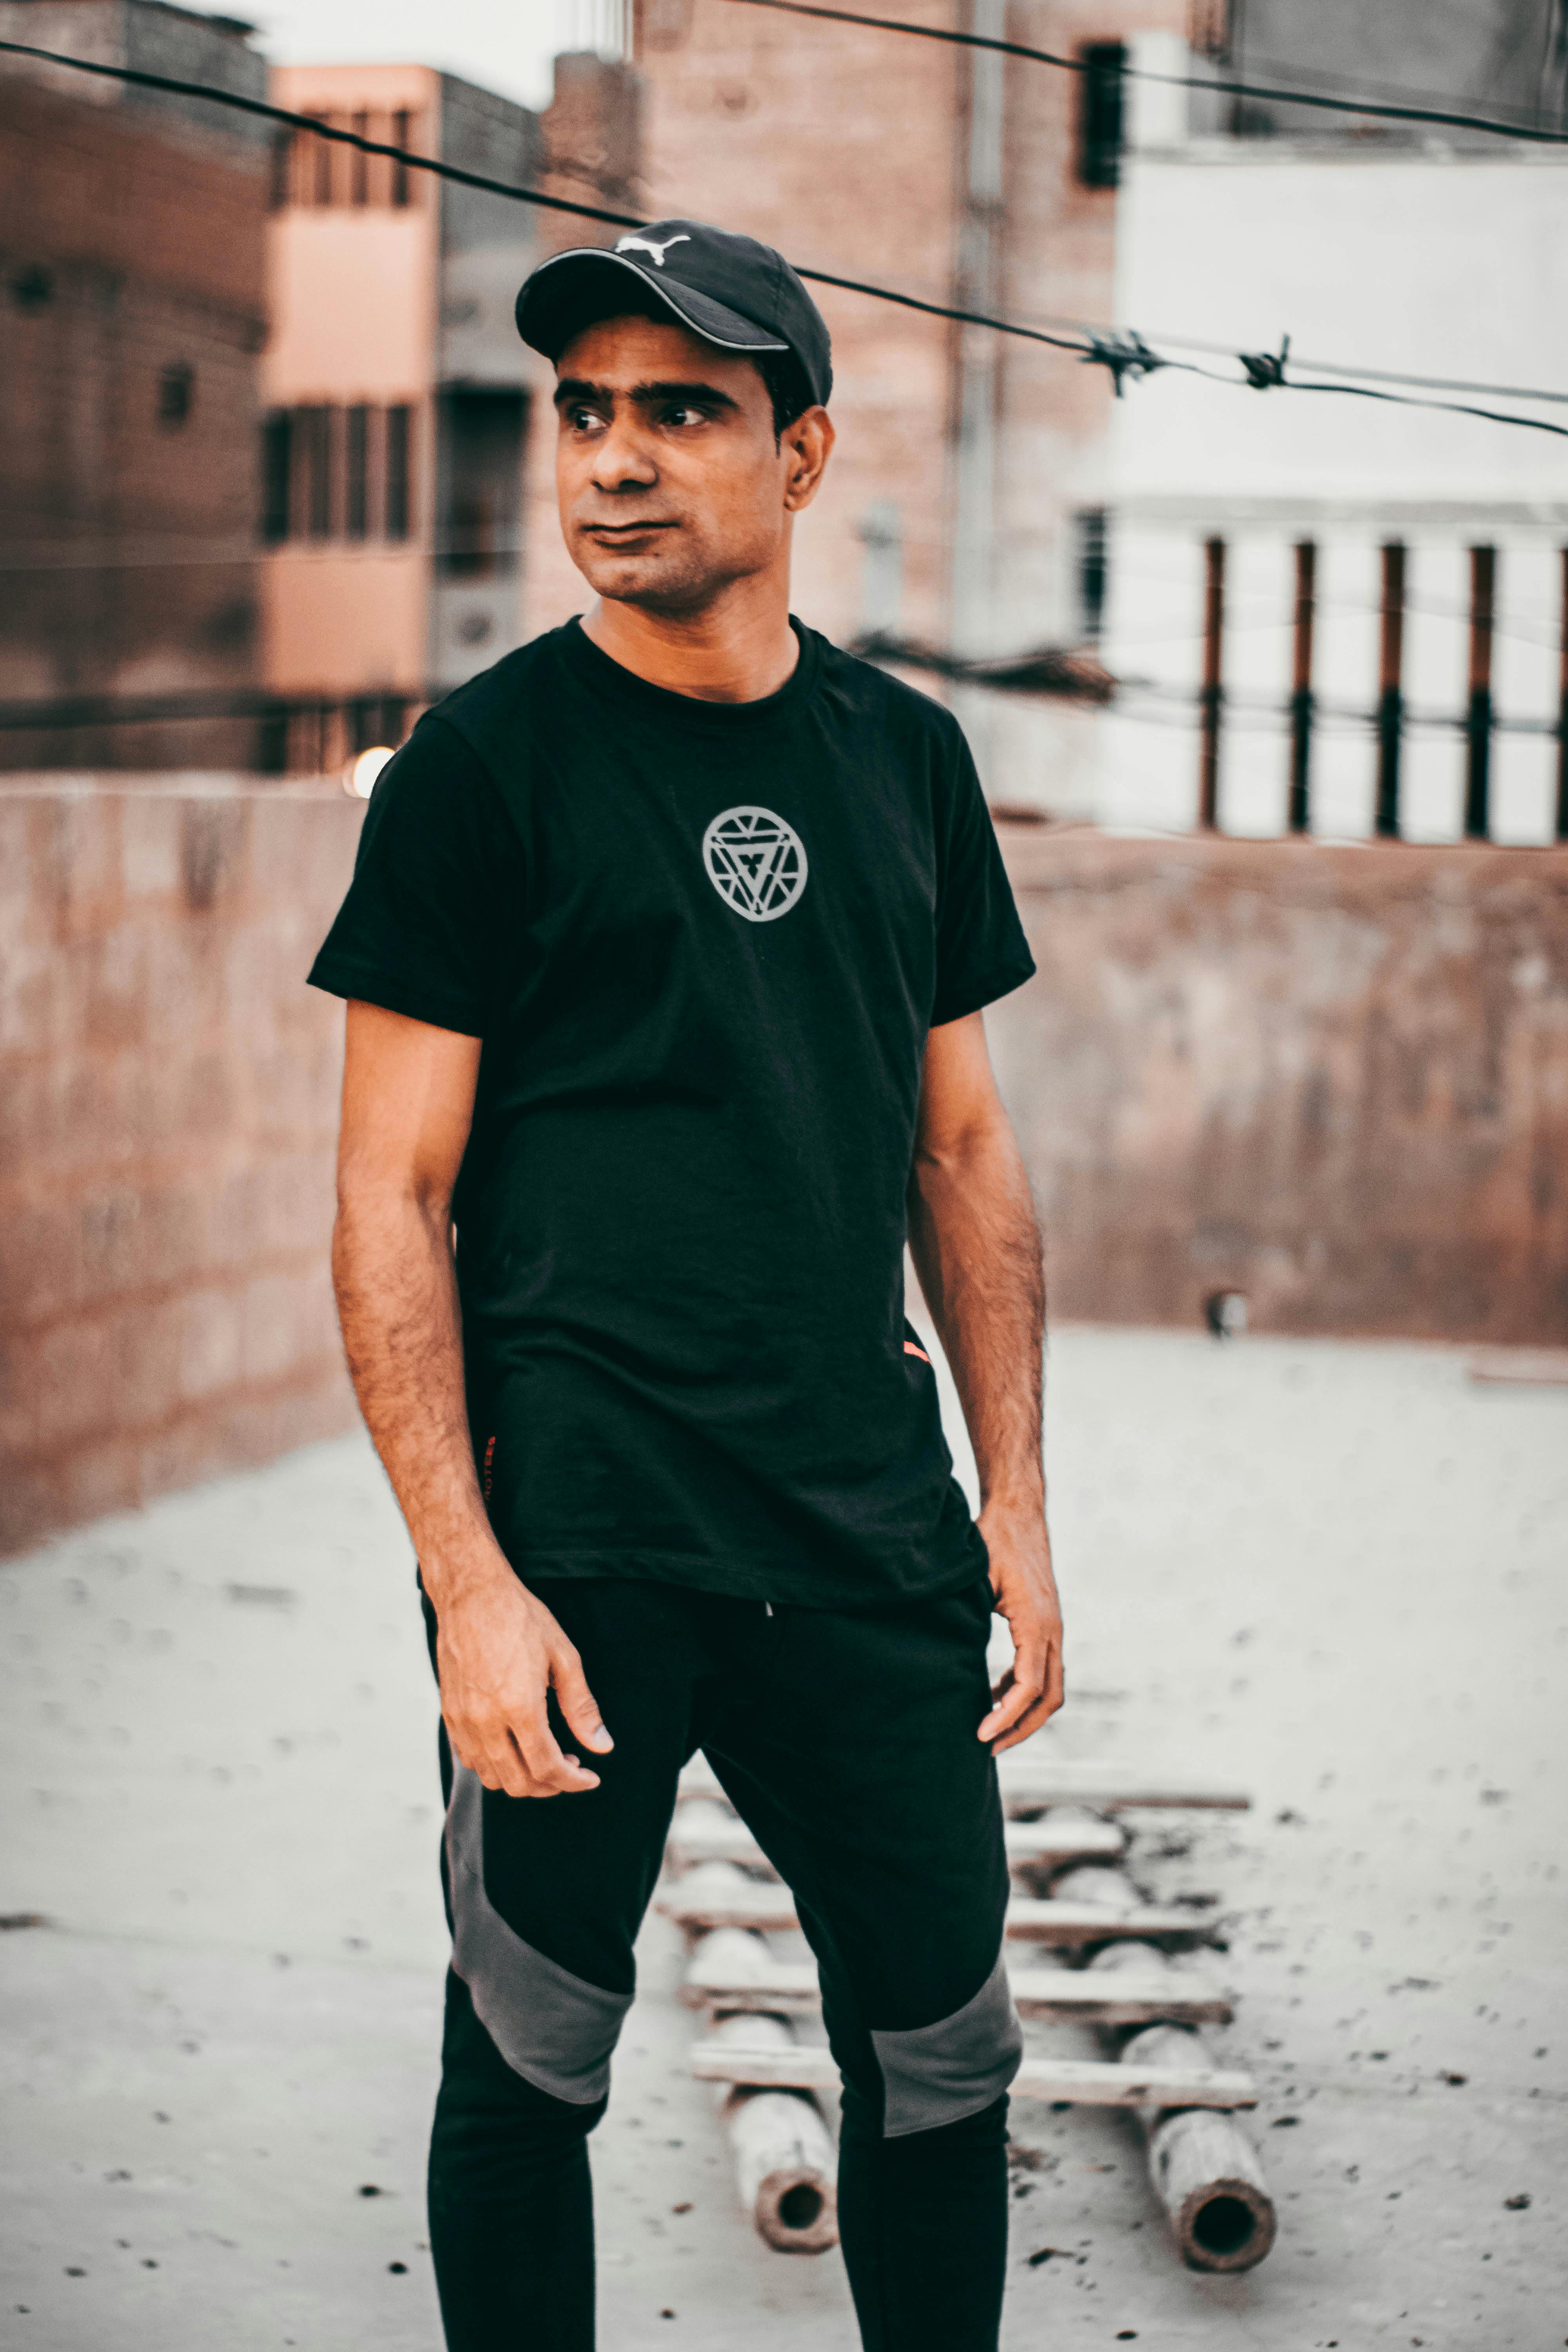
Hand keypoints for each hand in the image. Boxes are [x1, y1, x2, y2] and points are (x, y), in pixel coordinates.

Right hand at [432, 1552, 612, 1797]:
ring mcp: (463, 1720)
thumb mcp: (564, 1657)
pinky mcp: (450, 1713)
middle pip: (519, 1783)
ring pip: (492, 1777)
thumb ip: (582, 1707)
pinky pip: (470, 1759)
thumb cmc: (519, 1618)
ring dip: (523, 1780)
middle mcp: (486, 1721)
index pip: (548, 1767)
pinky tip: (514, 1747)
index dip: (573, 1782)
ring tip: (545, 1759)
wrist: (471, 1593)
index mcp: (519, 1707)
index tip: (591, 1778)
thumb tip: (602, 1746)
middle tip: (572, 1769)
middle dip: (551, 1786)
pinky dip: (495, 1767)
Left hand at [976, 1497, 1063, 1754]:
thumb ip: (966, 1612)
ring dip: (1023, 1714)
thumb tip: (940, 1651)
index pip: (1029, 1685)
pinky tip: (993, 1697)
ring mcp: (1052, 1629)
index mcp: (1036, 1622)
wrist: (1018, 1514)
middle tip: (985, 1748)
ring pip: (1050, 1689)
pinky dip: (1021, 1692)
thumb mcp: (976, 1575)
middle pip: (1048, 1698)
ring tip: (988, 1731)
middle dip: (1019, 1728)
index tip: (979, 1734)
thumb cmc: (994, 1540)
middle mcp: (1052, 1630)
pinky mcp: (1045, 1626)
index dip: (1005, 1716)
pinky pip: (1042, 1671)